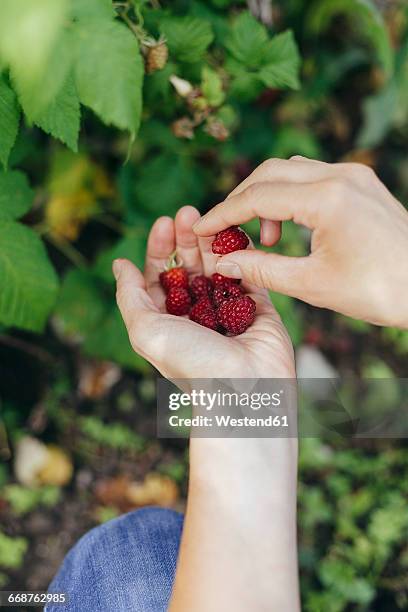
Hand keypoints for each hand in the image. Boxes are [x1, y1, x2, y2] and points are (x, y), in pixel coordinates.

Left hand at [113, 206, 294, 379]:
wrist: (245, 391)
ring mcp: (227, 309)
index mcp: (168, 321)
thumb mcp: (147, 330)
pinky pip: (249, 272)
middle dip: (186, 239)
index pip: (161, 276)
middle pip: (190, 267)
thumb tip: (120, 264)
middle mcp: (196, 314)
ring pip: (218, 266)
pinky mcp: (258, 307)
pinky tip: (234, 233)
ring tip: (209, 216)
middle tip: (188, 212)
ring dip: (212, 241)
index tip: (163, 223)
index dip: (160, 248)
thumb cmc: (192, 364)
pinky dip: (241, 253)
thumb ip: (130, 296)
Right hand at [193, 156, 407, 327]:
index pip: (257, 197)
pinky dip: (291, 196)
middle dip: (240, 200)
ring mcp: (354, 175)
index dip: (222, 214)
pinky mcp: (361, 183)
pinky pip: (314, 177)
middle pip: (270, 173)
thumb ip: (262, 269)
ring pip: (291, 171)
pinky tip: (290, 227)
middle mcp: (341, 175)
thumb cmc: (380, 291)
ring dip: (266, 196)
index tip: (199, 229)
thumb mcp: (313, 285)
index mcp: (327, 199)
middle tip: (224, 231)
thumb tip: (223, 263)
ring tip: (264, 238)